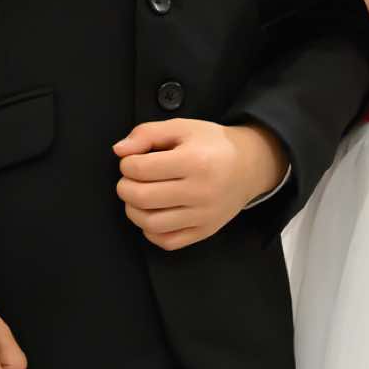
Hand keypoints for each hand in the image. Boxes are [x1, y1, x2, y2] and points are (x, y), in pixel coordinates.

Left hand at [114, 120, 285, 249]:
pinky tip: (153, 214)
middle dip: (125, 187)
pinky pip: (167, 241)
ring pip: (151, 223)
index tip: (132, 160)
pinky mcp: (205, 231)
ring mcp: (203, 215)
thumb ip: (147, 133)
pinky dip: (150, 231)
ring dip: (133, 210)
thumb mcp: (183, 127)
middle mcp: (200, 191)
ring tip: (138, 197)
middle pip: (142, 197)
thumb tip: (119, 150)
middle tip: (130, 179)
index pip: (140, 169)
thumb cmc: (213, 145)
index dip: (127, 163)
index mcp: (194, 161)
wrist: (250, 165)